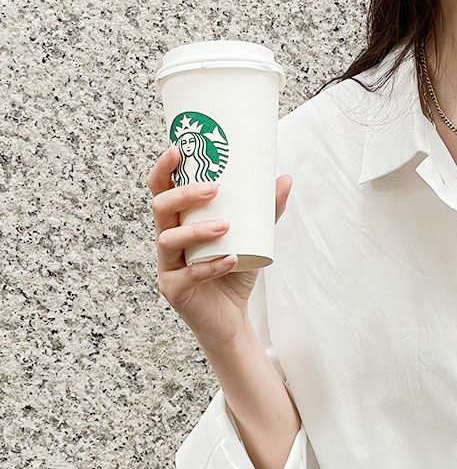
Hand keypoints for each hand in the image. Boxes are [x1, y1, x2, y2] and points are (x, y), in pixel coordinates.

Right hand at [146, 143, 292, 351]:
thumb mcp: (253, 238)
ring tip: (225, 227)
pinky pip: (188, 275)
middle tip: (214, 189)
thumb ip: (266, 212)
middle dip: (183, 195)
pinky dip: (211, 266)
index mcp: (178, 222)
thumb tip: (285, 178)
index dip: (163, 169)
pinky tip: (231, 260)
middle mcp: (167, 240)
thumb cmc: (235, 272)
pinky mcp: (175, 290)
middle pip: (160, 208)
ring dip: (197, 230)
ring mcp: (168, 266)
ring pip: (168, 240)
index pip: (161, 189)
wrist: (232, 319)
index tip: (177, 149)